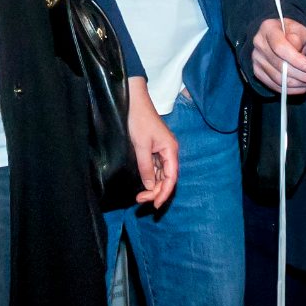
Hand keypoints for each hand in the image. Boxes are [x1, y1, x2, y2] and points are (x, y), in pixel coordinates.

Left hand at [124, 84, 178, 209]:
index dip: (164, 193)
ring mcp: (161, 150)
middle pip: (167, 178)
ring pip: (160, 174)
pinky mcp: (154, 149)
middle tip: (140, 200)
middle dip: (156, 191)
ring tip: (140, 195)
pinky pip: (155, 168)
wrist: (134, 101)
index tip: (155, 204)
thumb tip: (150, 186)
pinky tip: (143, 183)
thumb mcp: (141, 146)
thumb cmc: (139, 120)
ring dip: (152, 185)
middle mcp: (169, 152)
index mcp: (171, 150)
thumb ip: (146, 167)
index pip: (171, 178)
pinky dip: (150, 177)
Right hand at [250, 18, 305, 93]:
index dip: (297, 60)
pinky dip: (293, 90)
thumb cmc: (292, 33)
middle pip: (280, 66)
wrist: (279, 39)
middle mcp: (259, 44)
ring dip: (300, 84)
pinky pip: (276, 87)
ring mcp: (257, 60)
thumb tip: (295, 47)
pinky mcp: (258, 72)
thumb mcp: (300, 30)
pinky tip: (304, 85)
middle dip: (304, 75)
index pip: (280, 47)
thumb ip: (299, 37)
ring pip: (279, 79)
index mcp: (268, 29)